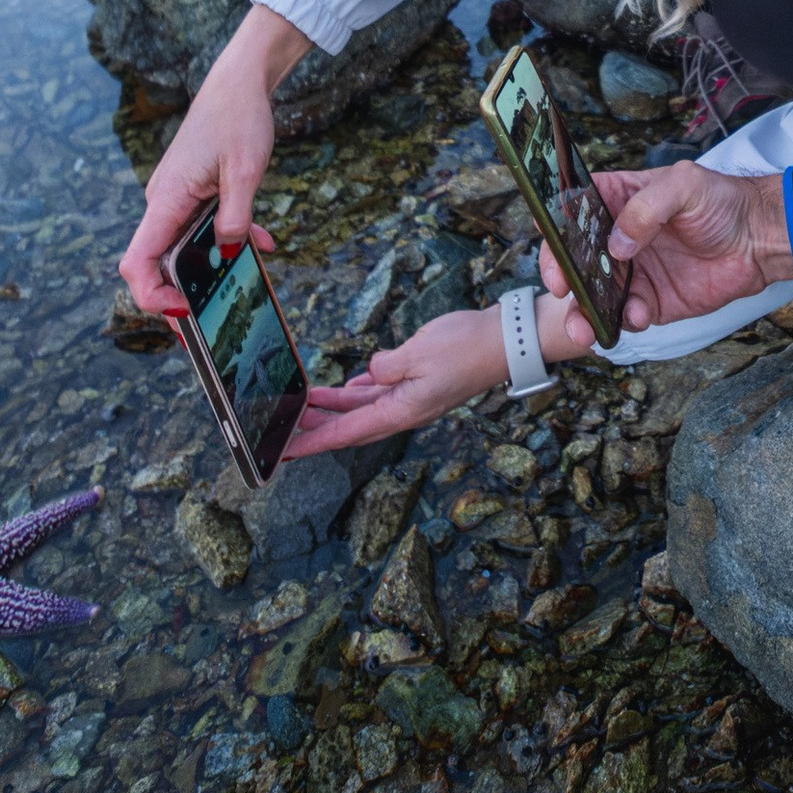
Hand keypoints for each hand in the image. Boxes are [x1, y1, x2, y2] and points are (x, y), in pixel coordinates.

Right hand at [117, 5, 309, 315]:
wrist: (240, 82)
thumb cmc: (239, 118)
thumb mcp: (247, 170)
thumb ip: (236, 215)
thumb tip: (228, 252)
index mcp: (166, 200)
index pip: (137, 262)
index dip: (151, 295)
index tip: (183, 311)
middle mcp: (163, 203)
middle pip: (154, 264)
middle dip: (178, 296)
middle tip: (209, 324)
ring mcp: (176, 198)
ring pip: (181, 248)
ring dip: (207, 270)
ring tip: (239, 291)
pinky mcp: (192, 193)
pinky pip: (200, 227)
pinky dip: (226, 240)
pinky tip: (262, 245)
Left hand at [286, 310, 513, 457]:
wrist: (507, 339)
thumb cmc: (467, 346)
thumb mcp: (418, 352)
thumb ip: (385, 366)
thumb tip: (370, 372)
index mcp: (402, 411)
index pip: (348, 432)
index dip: (314, 442)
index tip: (286, 452)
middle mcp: (406, 410)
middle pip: (352, 424)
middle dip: (318, 425)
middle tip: (285, 424)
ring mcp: (415, 397)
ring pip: (365, 408)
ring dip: (335, 406)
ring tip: (306, 402)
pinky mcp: (422, 382)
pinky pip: (382, 392)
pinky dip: (360, 392)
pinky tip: (349, 385)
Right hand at [541, 161, 792, 350]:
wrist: (760, 239)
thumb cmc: (724, 201)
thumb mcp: (685, 185)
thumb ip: (647, 208)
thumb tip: (617, 244)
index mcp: (618, 201)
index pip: (572, 212)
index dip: (556, 229)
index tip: (554, 247)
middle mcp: (618, 238)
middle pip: (575, 259)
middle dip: (563, 277)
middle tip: (563, 289)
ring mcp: (633, 272)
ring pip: (593, 295)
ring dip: (584, 311)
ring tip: (584, 326)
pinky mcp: (651, 301)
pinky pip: (625, 316)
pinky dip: (624, 320)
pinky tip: (638, 315)